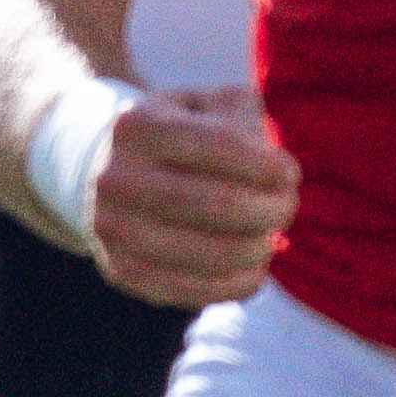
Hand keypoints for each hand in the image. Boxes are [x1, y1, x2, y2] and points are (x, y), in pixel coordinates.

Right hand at [85, 86, 298, 306]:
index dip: (267, 165)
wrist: (105, 173)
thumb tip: (275, 167)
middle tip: (287, 207)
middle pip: (220, 204)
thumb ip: (241, 115)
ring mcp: (113, 229)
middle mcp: (117, 178)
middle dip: (271, 209)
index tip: (290, 174)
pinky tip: (254, 269)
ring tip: (270, 238)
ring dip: (259, 249)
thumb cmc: (177, 136)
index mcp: (139, 125)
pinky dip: (238, 284)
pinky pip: (195, 291)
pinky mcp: (123, 271)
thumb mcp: (204, 105)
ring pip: (211, 254)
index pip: (221, 145)